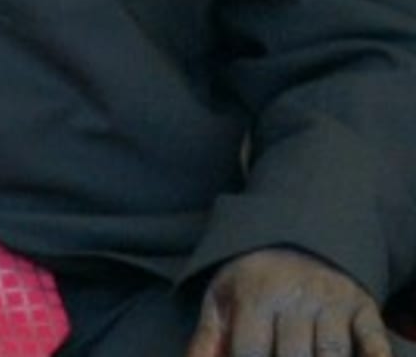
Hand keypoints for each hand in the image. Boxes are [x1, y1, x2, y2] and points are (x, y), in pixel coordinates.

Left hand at [186, 248, 392, 356]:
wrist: (299, 236)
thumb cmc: (253, 278)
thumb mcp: (223, 297)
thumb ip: (207, 338)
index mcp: (255, 296)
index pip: (251, 353)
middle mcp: (295, 298)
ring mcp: (332, 302)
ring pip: (331, 354)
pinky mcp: (363, 307)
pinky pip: (373, 341)